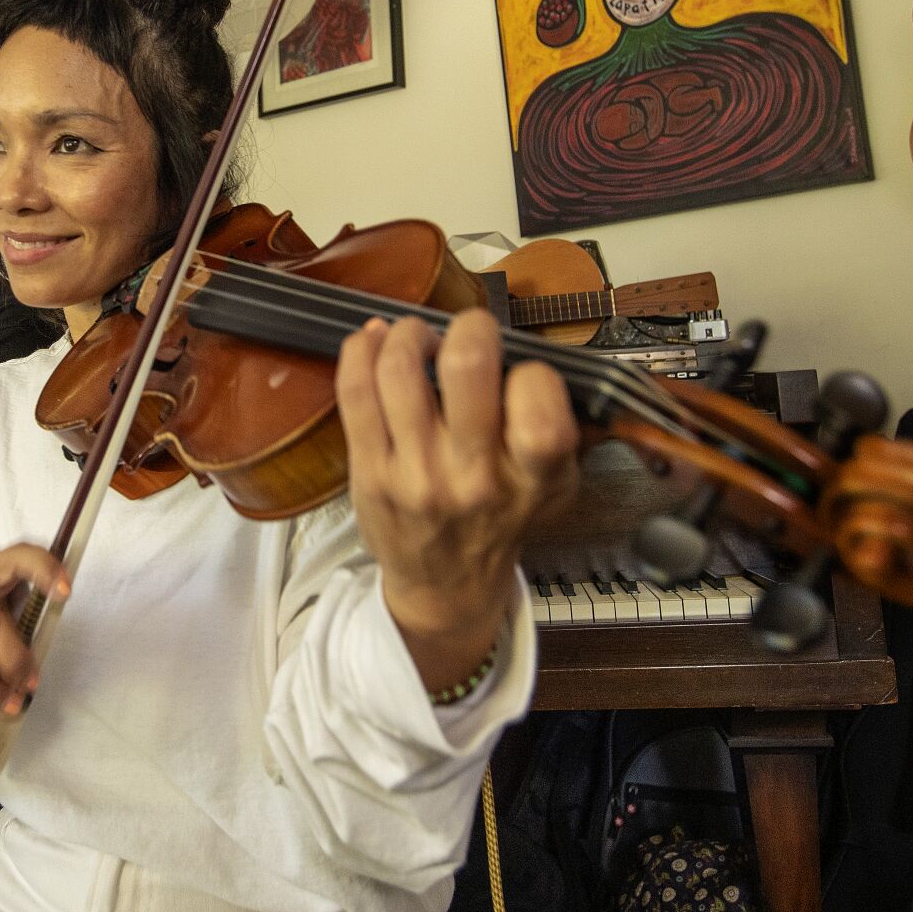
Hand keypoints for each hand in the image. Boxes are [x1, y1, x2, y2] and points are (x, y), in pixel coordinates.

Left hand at [336, 311, 579, 686]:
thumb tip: (524, 350)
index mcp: (531, 478)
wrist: (446, 585)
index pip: (539, 395)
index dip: (531, 368)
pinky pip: (355, 392)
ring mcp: (415, 474)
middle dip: (470, 326)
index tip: (520, 374)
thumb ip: (556, 427)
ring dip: (410, 333)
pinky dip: (363, 350)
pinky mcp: (369, 472)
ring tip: (419, 338)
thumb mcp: (555, 487)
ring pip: (400, 370)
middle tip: (469, 332)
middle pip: (466, 365)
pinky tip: (377, 341)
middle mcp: (474, 477)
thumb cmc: (502, 520)